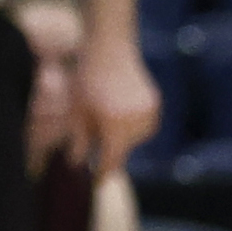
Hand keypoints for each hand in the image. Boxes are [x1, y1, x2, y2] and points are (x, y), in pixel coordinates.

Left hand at [73, 22, 163, 171]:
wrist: (109, 46)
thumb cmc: (87, 78)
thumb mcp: (77, 112)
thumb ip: (79, 142)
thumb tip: (77, 167)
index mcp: (115, 125)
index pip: (111, 161)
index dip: (102, 174)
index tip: (95, 184)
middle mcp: (137, 121)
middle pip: (123, 150)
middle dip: (108, 149)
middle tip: (94, 134)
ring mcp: (149, 112)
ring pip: (134, 140)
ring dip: (121, 138)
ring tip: (105, 115)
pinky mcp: (154, 104)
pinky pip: (143, 126)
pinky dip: (131, 126)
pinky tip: (118, 110)